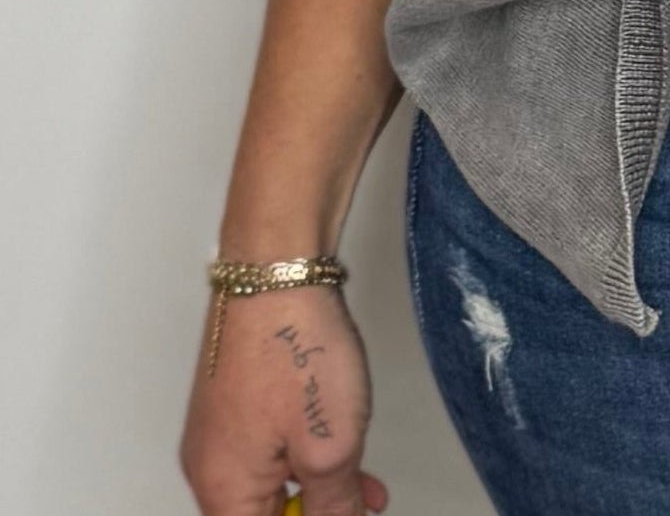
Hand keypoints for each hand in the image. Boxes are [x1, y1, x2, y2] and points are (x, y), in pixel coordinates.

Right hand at [179, 284, 388, 515]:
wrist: (275, 269)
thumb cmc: (296, 352)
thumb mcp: (331, 446)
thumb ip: (333, 505)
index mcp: (222, 491)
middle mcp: (211, 467)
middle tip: (359, 509)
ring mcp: (222, 430)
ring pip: (270, 484)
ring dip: (317, 493)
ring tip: (367, 493)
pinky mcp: (238, 399)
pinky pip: (272, 449)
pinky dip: (308, 459)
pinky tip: (348, 456)